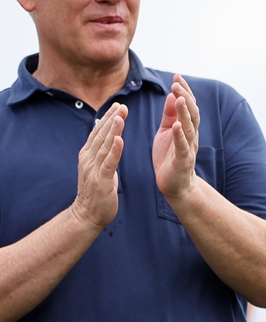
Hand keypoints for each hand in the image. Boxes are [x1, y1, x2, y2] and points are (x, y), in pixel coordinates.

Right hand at [70, 103, 127, 229]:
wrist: (86, 215)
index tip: (118, 105)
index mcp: (88, 155)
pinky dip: (115, 150)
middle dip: (112, 119)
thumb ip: (102, 154)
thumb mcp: (98, 168)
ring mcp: (93, 169)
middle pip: (101, 135)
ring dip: (113, 130)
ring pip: (105, 145)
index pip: (98, 133)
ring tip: (121, 116)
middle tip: (122, 105)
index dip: (108, 118)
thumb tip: (110, 139)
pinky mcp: (101, 180)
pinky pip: (109, 163)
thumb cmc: (96, 192)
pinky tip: (120, 140)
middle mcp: (88, 159)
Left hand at [153, 75, 200, 200]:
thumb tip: (172, 95)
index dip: (184, 91)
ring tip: (180, 98)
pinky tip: (177, 126)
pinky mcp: (183, 161)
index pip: (188, 106)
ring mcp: (189, 148)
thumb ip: (170, 115)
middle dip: (185, 97)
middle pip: (191, 113)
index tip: (177, 76)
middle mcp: (191, 135)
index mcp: (186, 127)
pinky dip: (180, 135)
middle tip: (177, 83)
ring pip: (189, 127)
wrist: (175, 185)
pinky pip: (183, 146)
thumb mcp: (166, 132)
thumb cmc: (169, 157)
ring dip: (185, 112)